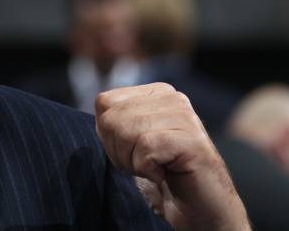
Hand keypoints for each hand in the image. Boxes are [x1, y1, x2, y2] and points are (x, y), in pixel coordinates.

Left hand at [95, 83, 249, 230]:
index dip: (108, 135)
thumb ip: (115, 120)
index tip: (133, 151)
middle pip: (111, 119)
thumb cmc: (165, 176)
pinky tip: (167, 174)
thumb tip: (100, 105)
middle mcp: (172, 97)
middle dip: (119, 151)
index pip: (104, 102)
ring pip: (126, 132)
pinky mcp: (192, 139)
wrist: (202, 210)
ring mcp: (185, 116)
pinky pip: (145, 149)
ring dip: (134, 162)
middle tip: (146, 165)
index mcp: (155, 93)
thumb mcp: (132, 142)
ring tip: (157, 169)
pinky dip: (148, 170)